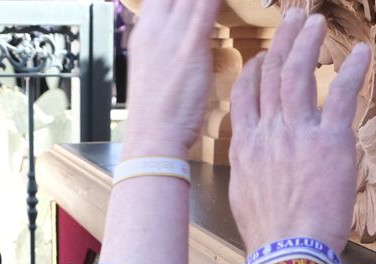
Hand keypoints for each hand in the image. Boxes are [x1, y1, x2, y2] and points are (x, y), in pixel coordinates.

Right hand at [118, 0, 221, 158]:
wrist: (152, 138)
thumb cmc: (158, 115)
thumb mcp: (155, 71)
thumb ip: (168, 50)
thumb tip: (183, 42)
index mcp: (144, 32)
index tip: (194, 2)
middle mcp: (154, 27)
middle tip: (211, 4)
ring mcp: (170, 34)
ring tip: (220, 2)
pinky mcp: (190, 46)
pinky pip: (206, 6)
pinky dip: (216, 1)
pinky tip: (231, 1)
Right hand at [229, 12, 369, 255]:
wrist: (288, 251)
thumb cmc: (271, 236)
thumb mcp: (247, 198)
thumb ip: (254, 172)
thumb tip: (262, 168)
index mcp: (245, 147)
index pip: (245, 96)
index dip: (254, 70)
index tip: (262, 56)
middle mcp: (267, 133)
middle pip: (270, 74)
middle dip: (282, 42)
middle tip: (293, 19)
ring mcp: (296, 134)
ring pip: (297, 74)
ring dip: (306, 42)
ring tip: (315, 21)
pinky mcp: (329, 141)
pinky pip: (338, 95)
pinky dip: (349, 70)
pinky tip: (358, 53)